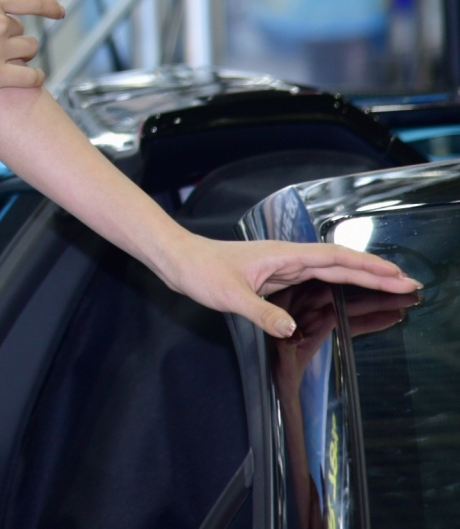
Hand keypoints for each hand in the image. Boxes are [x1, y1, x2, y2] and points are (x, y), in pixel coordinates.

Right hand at [0, 0, 64, 95]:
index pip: (31, 1)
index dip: (49, 7)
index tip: (59, 12)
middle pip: (22, 30)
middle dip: (13, 38)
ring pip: (29, 50)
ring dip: (24, 56)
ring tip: (12, 63)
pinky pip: (30, 76)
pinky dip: (36, 78)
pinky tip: (35, 79)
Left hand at [157, 233, 420, 338]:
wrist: (178, 259)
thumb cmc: (199, 270)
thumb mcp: (228, 295)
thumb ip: (260, 312)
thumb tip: (290, 328)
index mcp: (281, 255)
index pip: (333, 259)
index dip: (366, 266)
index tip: (394, 274)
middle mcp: (285, 258)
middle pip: (338, 263)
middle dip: (373, 272)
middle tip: (406, 282)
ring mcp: (280, 266)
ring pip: (328, 269)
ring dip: (358, 276)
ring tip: (387, 284)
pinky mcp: (272, 276)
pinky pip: (314, 278)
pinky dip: (336, 282)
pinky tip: (345, 288)